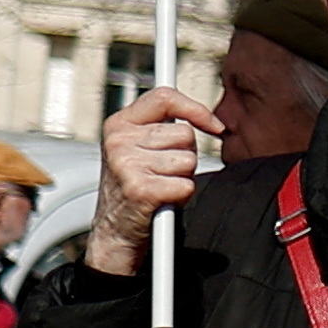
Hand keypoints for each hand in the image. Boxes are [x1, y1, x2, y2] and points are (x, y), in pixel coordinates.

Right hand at [86, 85, 224, 275]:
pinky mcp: (140, 189)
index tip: (214, 125)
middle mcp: (119, 140)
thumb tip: (209, 119)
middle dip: (185, 154)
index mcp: (118, 124)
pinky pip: (186, 184)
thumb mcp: (138, 147)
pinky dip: (182, 195)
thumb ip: (163, 126)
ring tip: (161, 185)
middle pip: (185, 134)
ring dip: (183, 176)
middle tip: (164, 172)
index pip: (164, 98)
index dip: (195, 109)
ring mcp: (127, 164)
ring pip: (189, 160)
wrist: (114, 230)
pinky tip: (162, 200)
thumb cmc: (134, 185)